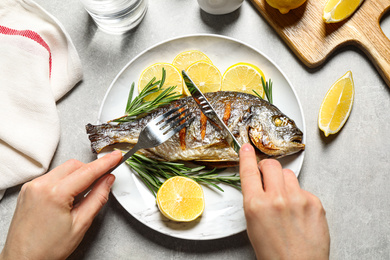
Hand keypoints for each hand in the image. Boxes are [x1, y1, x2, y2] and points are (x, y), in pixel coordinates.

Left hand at [0, 150, 121, 259]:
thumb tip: (107, 180)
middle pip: (74, 165)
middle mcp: (40, 185)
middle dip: (91, 169)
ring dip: (78, 175)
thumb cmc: (48, 249)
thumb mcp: (81, 224)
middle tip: (104, 179)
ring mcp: (32, 187)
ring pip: (63, 169)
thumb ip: (98, 197)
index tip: (116, 156)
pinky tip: (69, 195)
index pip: (87, 171)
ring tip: (83, 193)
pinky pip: (52, 176)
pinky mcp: (28, 190)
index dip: (105, 163)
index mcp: (55, 193)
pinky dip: (65, 180)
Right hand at [239, 143, 329, 259]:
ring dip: (284, 182)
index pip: (249, 171)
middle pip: (272, 165)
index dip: (247, 157)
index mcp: (255, 205)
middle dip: (268, 168)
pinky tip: (299, 212)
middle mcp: (277, 198)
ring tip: (286, 201)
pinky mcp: (315, 203)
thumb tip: (258, 183)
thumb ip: (255, 200)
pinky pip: (304, 189)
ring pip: (289, 175)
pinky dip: (300, 196)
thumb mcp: (253, 225)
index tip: (247, 148)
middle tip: (268, 176)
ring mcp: (298, 199)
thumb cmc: (273, 253)